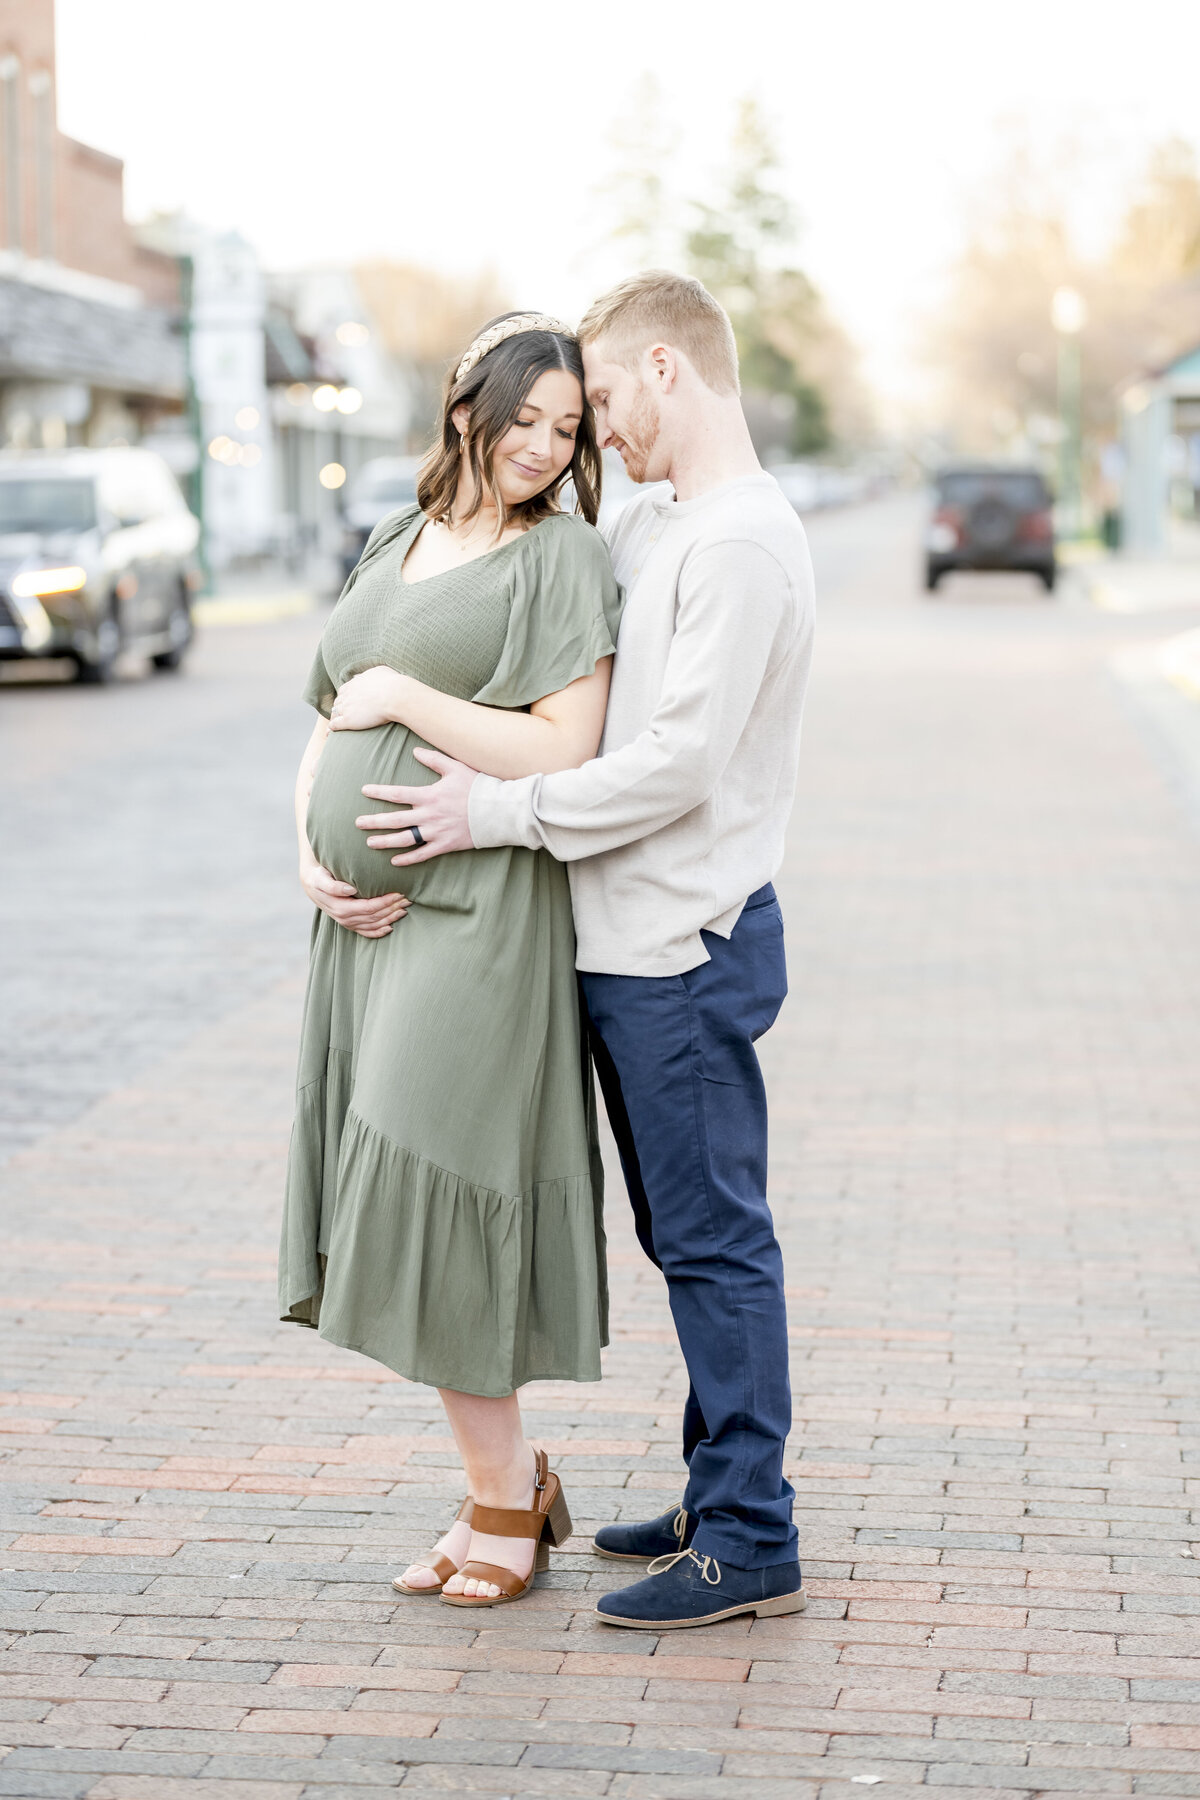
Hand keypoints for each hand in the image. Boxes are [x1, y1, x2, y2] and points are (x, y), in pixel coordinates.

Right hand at [300, 859, 409, 936]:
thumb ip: (333, 886)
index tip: (399, 893)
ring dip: (390, 918)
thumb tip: (350, 890)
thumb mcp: (321, 878)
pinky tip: (390, 927)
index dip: (386, 902)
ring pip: (373, 925)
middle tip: (408, 899)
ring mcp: (347, 923)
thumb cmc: (318, 877)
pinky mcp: (349, 924)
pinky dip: (379, 932)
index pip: (369, 907)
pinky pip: (366, 932)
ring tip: (405, 909)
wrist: (311, 884)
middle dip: (392, 909)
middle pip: (375, 917)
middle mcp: (345, 919)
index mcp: (341, 908)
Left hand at [329, 666, 409, 731]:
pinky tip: (330, 733)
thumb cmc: (392, 684)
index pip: (343, 691)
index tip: (347, 702)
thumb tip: (367, 675)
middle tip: (340, 714)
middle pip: (338, 702)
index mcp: (354, 684)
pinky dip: (332, 728)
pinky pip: (335, 724)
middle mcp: (348, 694)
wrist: (395, 696)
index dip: (344, 697)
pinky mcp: (348, 720)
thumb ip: (371, 673)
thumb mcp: (380, 671)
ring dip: (334, 718)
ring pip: (334, 713)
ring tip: (334, 725)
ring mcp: (346, 707)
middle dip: (338, 707)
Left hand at [356, 747, 477, 864]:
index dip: (379, 792)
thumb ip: (434, 759)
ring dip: (385, 842)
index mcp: (429, 795)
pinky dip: (408, 859)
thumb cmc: (478, 786)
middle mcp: (429, 815)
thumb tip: (415, 751)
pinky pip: (423, 854)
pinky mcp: (445, 845)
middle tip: (357, 823)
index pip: (398, 793)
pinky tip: (394, 861)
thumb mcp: (456, 767)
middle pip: (395, 819)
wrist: (498, 811)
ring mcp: (436, 832)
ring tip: (369, 843)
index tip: (363, 791)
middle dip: (374, 821)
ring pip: (405, 839)